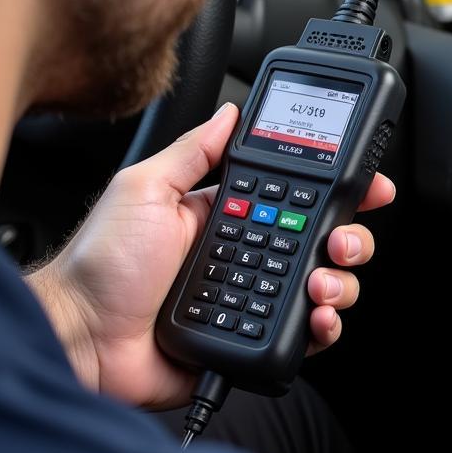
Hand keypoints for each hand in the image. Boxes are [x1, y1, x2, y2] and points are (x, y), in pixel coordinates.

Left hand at [27, 103, 395, 409]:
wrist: (82, 337)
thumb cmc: (102, 264)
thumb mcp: (144, 188)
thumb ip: (193, 151)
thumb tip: (230, 113)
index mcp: (230, 216)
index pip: (299, 198)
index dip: (339, 192)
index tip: (370, 186)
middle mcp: (251, 256)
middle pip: (325, 242)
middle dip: (352, 238)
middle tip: (341, 240)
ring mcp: (256, 298)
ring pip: (326, 286)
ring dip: (341, 281)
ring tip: (322, 281)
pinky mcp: (255, 339)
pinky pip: (307, 333)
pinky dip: (325, 326)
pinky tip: (319, 317)